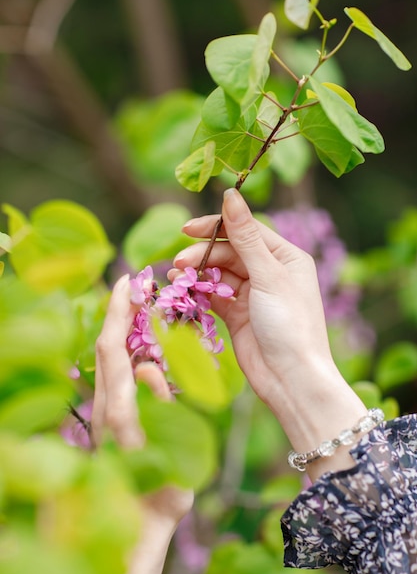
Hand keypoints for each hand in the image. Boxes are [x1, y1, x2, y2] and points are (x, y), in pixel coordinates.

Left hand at [92, 275, 192, 573]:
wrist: (135, 530)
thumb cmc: (157, 495)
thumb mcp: (164, 451)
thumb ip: (155, 406)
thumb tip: (148, 366)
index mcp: (117, 408)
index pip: (111, 347)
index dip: (117, 312)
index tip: (128, 281)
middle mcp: (105, 406)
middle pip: (105, 346)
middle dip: (117, 311)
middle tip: (136, 285)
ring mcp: (106, 413)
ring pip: (109, 360)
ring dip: (121, 328)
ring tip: (141, 307)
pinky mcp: (112, 420)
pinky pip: (116, 375)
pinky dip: (126, 350)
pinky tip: (142, 345)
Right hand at [172, 189, 366, 478]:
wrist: (290, 379)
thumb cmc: (289, 324)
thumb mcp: (267, 276)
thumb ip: (245, 237)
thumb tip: (231, 194)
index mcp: (286, 257)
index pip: (246, 230)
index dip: (216, 227)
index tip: (187, 228)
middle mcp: (269, 272)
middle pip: (229, 252)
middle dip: (203, 255)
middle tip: (179, 263)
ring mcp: (252, 294)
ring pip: (218, 273)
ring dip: (198, 274)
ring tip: (177, 277)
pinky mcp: (237, 315)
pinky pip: (213, 295)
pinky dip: (199, 293)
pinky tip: (183, 292)